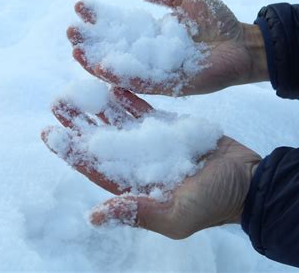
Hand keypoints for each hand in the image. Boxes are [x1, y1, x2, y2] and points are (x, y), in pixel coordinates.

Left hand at [41, 89, 260, 238]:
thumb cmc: (215, 202)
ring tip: (77, 86)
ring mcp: (153, 144)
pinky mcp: (169, 127)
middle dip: (79, 122)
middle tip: (58, 101)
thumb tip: (93, 216)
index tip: (49, 133)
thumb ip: (138, 213)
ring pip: (119, 122)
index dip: (72, 151)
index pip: (95, 167)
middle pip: (102, 141)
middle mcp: (138, 164)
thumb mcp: (177, 214)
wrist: (249, 179)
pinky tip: (111, 83)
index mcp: (135, 186)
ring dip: (98, 106)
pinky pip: (142, 110)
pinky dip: (127, 98)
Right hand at [67, 0, 268, 95]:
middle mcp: (151, 56)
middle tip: (71, 32)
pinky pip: (144, 82)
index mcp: (152, 35)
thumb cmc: (218, 22)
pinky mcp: (174, 85)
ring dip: (99, 63)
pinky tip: (104, 69)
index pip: (119, 27)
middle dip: (92, 42)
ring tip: (77, 53)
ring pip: (124, 70)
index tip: (80, 7)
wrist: (245, 43)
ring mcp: (161, 72)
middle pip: (115, 50)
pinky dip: (124, 76)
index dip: (100, 18)